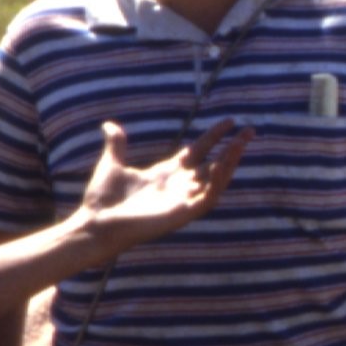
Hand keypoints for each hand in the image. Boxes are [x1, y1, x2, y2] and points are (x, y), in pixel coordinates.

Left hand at [81, 118, 253, 252]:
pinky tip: (220, 166)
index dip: (214, 137)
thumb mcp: (112, 164)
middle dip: (233, 148)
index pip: (198, 152)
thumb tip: (109, 125)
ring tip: (240, 144)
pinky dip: (216, 183)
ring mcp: (182, 200)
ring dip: (230, 162)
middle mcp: (178, 186)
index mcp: (166, 173)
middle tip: (249, 130)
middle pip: (214, 164)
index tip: (229, 122)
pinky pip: (207, 198)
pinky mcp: (182, 213)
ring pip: (216, 180)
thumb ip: (117, 145)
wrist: (96, 223)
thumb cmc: (103, 199)